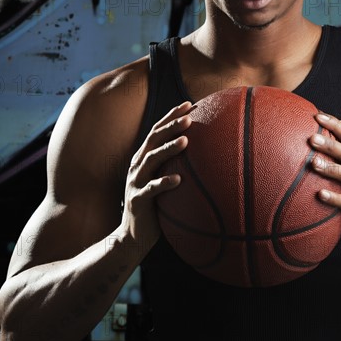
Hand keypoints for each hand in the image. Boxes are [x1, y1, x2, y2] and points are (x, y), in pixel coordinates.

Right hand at [120, 101, 192, 249]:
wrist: (133, 236)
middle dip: (170, 126)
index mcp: (144, 158)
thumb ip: (178, 167)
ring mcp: (136, 182)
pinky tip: (178, 180)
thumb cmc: (156, 207)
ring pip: (151, 160)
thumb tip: (208, 155)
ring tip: (185, 141)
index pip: (157, 131)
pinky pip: (151, 190)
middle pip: (153, 139)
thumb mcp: (165, 183)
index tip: (190, 104)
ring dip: (168, 149)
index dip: (171, 116)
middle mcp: (137, 166)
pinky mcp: (137, 200)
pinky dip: (164, 183)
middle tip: (189, 117)